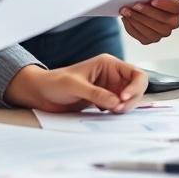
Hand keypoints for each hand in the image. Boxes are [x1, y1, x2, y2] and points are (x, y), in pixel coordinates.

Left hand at [4, 56, 147, 112]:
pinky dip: (117, 112)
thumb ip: (96, 94)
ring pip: (129, 99)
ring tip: (111, 111)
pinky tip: (106, 113)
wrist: (42, 93)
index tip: (123, 98)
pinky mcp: (104, 100)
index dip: (135, 87)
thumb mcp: (75, 86)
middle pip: (136, 88)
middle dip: (131, 99)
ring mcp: (109, 89)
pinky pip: (119, 107)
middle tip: (117, 109)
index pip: (135, 74)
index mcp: (108, 64)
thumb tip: (116, 102)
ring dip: (125, 107)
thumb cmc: (55, 82)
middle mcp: (112, 75)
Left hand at [120, 0, 178, 43]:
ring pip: (152, 31)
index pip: (178, 7)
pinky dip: (132, 27)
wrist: (146, 4)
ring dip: (137, 20)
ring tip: (126, 11)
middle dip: (146, 12)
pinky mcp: (152, 39)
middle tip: (134, 5)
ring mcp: (163, 32)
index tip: (153, 1)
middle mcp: (174, 23)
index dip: (166, 5)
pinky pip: (142, 37)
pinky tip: (126, 18)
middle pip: (163, 20)